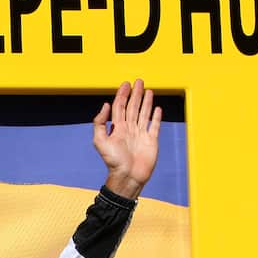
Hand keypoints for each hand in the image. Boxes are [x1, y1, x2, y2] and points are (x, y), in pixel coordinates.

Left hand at [93, 79, 160, 198]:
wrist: (128, 176)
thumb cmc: (113, 161)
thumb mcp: (100, 141)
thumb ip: (100, 123)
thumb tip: (104, 106)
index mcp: (118, 128)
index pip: (120, 107)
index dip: (122, 95)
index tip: (126, 84)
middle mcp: (129, 129)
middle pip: (133, 107)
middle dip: (135, 94)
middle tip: (139, 81)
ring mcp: (141, 134)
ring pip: (144, 113)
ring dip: (146, 102)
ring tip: (148, 90)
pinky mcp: (151, 141)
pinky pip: (154, 126)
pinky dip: (156, 117)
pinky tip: (157, 109)